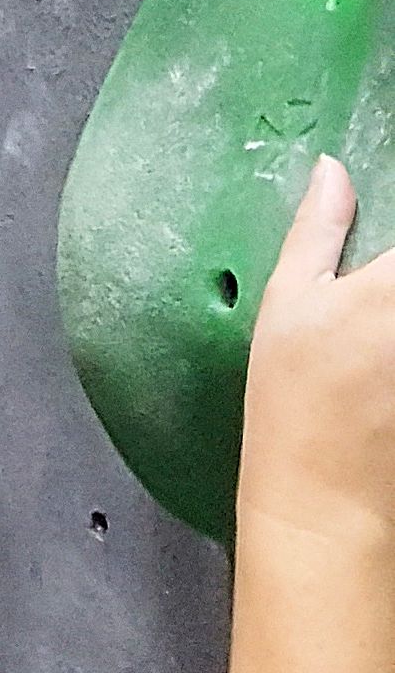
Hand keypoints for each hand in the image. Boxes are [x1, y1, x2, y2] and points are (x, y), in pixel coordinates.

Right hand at [236, 152, 394, 549]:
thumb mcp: (288, 302)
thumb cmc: (293, 401)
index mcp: (394, 283)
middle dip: (393, 280)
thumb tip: (332, 170)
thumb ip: (317, 228)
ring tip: (377, 331)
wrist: (327, 501)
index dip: (392, 220)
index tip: (383, 240)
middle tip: (377, 295)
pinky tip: (383, 361)